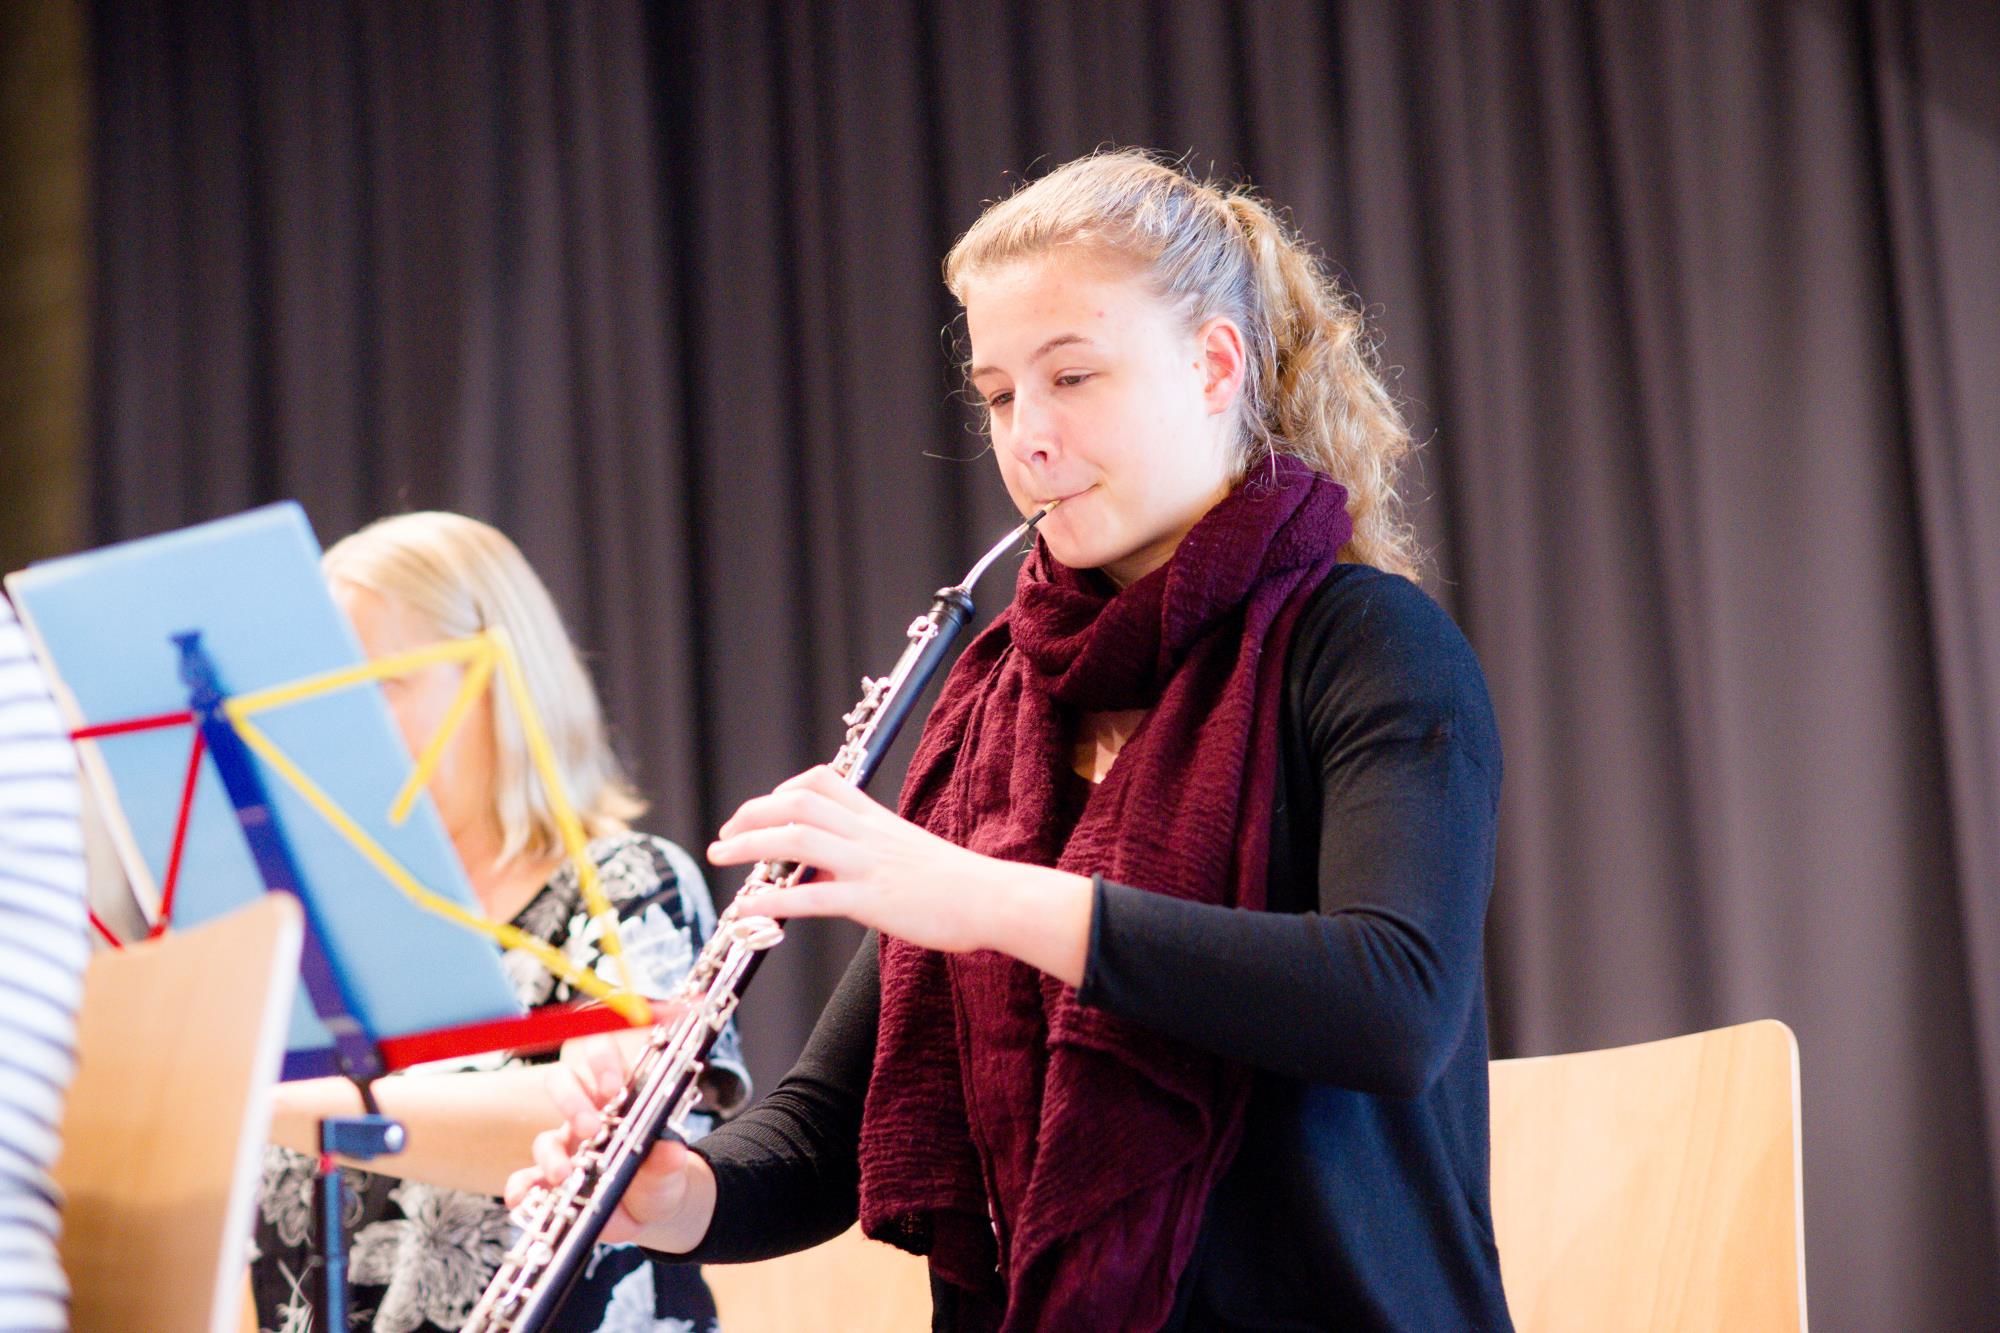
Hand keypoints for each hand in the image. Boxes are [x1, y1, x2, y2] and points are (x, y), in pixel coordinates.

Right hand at [502, 1001, 715, 1250]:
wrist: (649, 1215)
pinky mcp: (551, 1182)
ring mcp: (566, 1148)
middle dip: (571, 1100)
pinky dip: (520, 1188)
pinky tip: (522, 1198)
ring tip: (565, 1175)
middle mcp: (588, 1115)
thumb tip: (671, 1150)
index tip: (612, 1088)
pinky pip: (526, 1180)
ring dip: (550, 1154)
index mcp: (619, 1098)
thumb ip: (667, 1160)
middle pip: (563, 1083)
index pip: (604, 1057)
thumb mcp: (668, 1170)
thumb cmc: (657, 1176)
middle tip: (591, 1130)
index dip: (602, 1062)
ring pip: (544, 1136)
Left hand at [706, 765, 1093, 983]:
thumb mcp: (908, 853)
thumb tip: (828, 872)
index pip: (821, 782)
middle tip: (725, 834)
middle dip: (753, 813)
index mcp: (876, 819)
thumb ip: (868, 853)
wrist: (993, 900)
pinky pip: (811, 896)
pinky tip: (748, 908)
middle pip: (798, 804)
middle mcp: (867, 834)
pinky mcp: (871, 900)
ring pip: (796, 839)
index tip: (763, 809)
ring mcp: (868, 864)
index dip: (783, 790)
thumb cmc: (957, 883)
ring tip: (721, 856)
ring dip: (750, 846)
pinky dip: (772, 900)